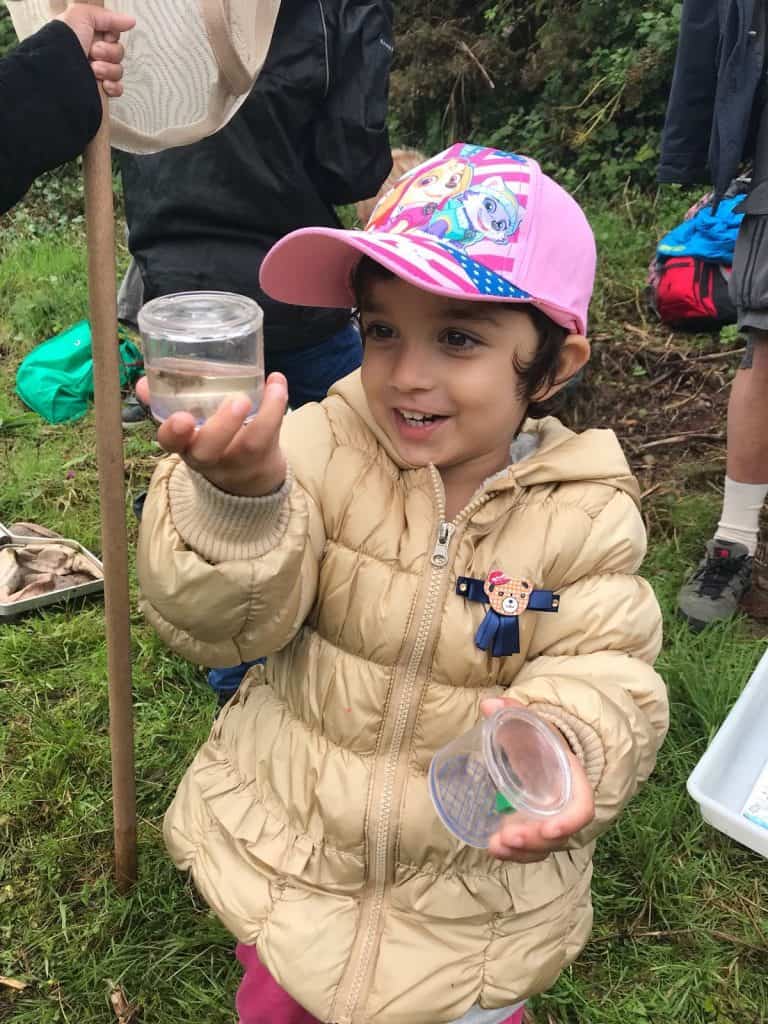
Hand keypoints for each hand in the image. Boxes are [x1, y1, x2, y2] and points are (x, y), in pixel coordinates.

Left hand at [57, 4, 134, 97]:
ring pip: (118, 71)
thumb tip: (130, 21)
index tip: (103, 36)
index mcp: (88, 36)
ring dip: (108, 69)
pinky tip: (103, 84)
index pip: (113, 35)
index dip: (111, 36)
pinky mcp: (99, 90)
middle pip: (118, 52)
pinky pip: (118, 88)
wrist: (56, 70)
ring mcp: (96, 73)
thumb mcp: (82, 16)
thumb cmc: (63, 41)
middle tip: (93, 52)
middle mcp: (92, 53)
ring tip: (93, 69)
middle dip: (109, 53)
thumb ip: (108, 17)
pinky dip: (113, 86)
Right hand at [136, 373, 288, 496]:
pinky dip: (278, 406)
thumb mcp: (186, 428)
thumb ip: (166, 402)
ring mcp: (238, 459)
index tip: (181, 418)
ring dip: (263, 415)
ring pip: (250, 444)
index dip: (174, 433)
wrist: (247, 478)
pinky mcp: (264, 456)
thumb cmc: (210, 441)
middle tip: (237, 400)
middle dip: (220, 427)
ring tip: (271, 388)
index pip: (170, 444)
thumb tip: (144, 382)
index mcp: (184, 446)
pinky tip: (278, 382)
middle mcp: (210, 457)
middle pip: (209, 451)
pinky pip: (273, 434)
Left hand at [480, 697, 594, 862]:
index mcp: (572, 781)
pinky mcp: (532, 831)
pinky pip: (528, 850)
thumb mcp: (531, 723)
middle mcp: (564, 807)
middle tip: (508, 837)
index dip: (569, 823)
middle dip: (534, 842)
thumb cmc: (539, 739)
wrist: (542, 752)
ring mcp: (549, 822)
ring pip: (543, 848)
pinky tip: (493, 849)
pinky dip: (513, 854)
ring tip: (495, 846)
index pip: (582, 809)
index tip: (548, 830)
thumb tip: (488, 704)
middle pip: (558, 836)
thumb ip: (512, 712)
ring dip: (521, 853)